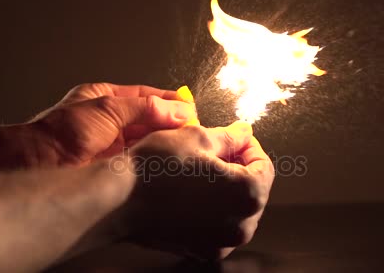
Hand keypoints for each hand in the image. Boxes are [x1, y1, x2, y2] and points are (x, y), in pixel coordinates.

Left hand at [30, 83, 196, 165]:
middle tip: (193, 128)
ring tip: (185, 142)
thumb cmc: (64, 131)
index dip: (168, 101)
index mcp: (106, 98)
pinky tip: (168, 156)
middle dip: (169, 121)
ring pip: (146, 138)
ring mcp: (112, 143)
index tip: (189, 108)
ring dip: (164, 139)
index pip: (145, 95)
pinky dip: (154, 155)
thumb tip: (178, 109)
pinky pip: (140, 157)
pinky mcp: (113, 165)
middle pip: (148, 117)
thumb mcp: (108, 109)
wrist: (39, 163)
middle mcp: (110, 119)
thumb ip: (145, 108)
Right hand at [121, 122, 274, 259]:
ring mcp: (220, 242)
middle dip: (239, 168)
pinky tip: (191, 192)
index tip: (234, 138)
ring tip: (201, 171)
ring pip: (236, 209)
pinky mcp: (201, 250)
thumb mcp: (198, 137)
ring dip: (226, 189)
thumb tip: (244, 133)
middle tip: (215, 152)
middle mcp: (240, 225)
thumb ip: (230, 137)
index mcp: (248, 194)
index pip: (265, 165)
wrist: (118, 200)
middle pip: (254, 190)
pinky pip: (217, 225)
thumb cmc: (156, 168)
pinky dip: (211, 209)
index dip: (250, 147)